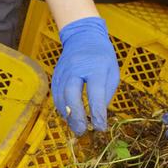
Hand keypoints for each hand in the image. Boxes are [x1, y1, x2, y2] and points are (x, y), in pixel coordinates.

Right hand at [51, 16, 119, 135]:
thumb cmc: (102, 57)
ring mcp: (63, 72)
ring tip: (75, 127)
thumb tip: (98, 115)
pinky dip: (62, 108)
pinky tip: (68, 116)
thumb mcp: (112, 72)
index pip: (95, 92)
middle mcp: (76, 68)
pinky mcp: (55, 76)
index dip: (97, 111)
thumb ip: (106, 93)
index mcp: (95, 67)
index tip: (100, 127)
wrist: (82, 37)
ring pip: (61, 96)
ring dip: (68, 114)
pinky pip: (56, 95)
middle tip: (82, 130)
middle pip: (72, 94)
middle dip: (76, 115)